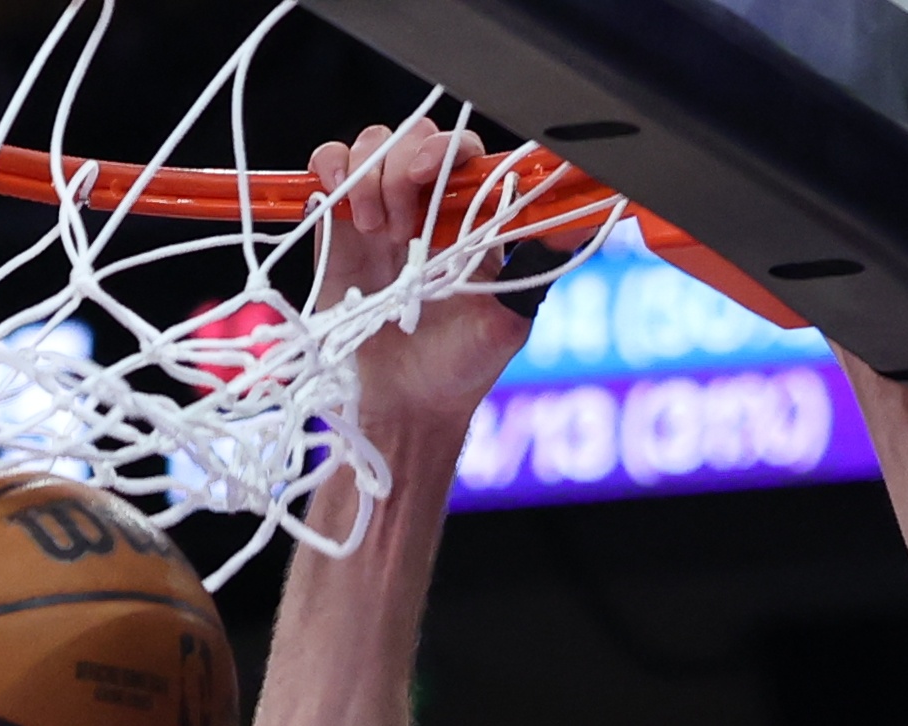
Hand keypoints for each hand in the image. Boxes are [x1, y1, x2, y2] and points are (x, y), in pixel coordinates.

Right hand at [307, 120, 537, 440]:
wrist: (404, 405)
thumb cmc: (460, 368)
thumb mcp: (510, 319)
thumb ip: (536, 266)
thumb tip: (578, 222)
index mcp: (468, 219)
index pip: (462, 153)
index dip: (445, 149)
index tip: (428, 172)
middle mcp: (425, 207)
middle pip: (412, 138)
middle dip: (400, 166)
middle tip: (398, 226)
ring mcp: (379, 214)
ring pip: (370, 148)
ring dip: (367, 175)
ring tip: (373, 229)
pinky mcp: (338, 230)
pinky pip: (329, 170)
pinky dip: (331, 169)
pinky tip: (342, 208)